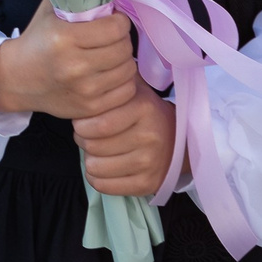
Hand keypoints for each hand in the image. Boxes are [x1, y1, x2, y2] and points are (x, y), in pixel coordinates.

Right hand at [0, 1, 143, 121]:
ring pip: (128, 70)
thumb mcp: (49, 12)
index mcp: (64, 38)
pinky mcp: (90, 108)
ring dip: (124, 60)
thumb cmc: (37, 41)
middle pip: (124, 49)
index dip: (120, 21)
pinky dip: (123, 81)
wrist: (17, 79)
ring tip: (112, 55)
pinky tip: (111, 73)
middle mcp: (75, 66)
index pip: (115, 28)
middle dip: (123, 39)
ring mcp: (84, 90)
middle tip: (113, 37)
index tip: (114, 20)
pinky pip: (126, 91)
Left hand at [72, 76, 176, 197]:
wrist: (180, 141)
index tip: (82, 122)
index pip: (97, 124)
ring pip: (94, 168)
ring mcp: (149, 164)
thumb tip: (89, 76)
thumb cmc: (146, 113)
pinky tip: (105, 167)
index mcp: (143, 109)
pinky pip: (103, 186)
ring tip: (99, 151)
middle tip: (89, 136)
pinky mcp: (146, 185)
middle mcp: (149, 137)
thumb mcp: (135, 90)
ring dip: (90, 159)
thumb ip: (114, 81)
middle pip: (92, 146)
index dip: (80, 125)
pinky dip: (97, 177)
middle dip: (82, 141)